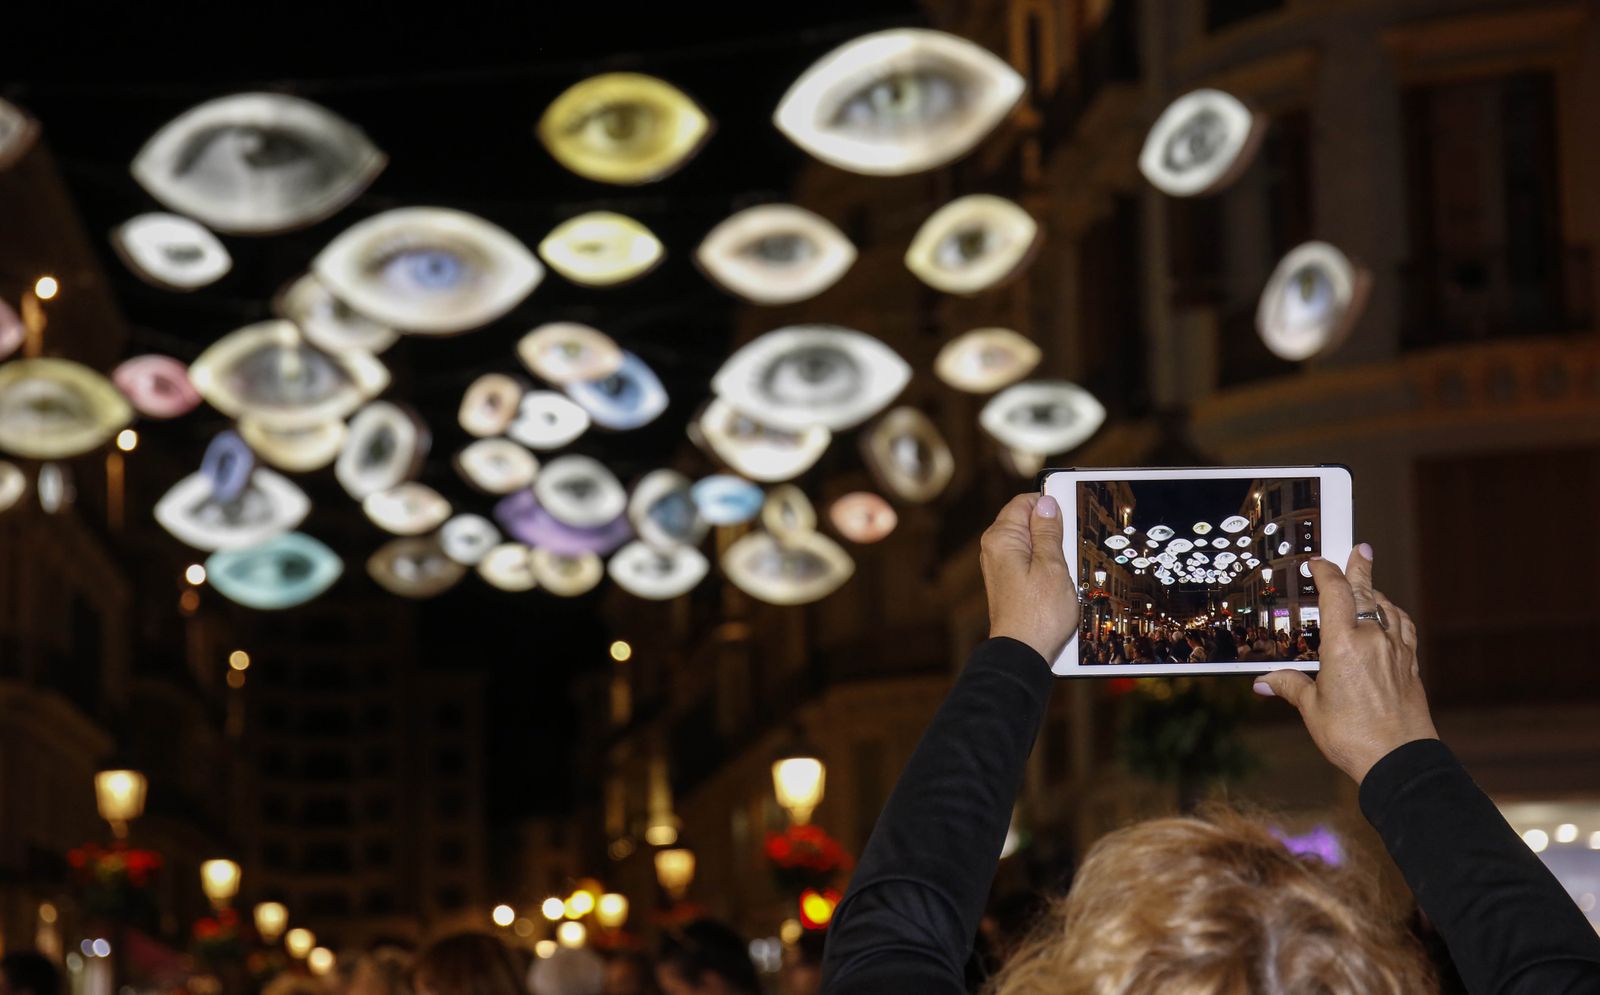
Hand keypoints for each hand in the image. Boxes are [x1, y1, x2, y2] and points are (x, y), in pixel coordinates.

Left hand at [980, 493, 1078, 661]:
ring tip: (1065, 571)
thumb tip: (1046, 503)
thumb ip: (1048, 531)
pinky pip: (1030, 562)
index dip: (1049, 505)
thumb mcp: (1052, 566)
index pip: (1024, 502)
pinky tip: (1059, 582)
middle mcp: (995, 549)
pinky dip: (1046, 565)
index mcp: (1001, 538)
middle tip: (1071, 549)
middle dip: (1052, 530)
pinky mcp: (1009, 582)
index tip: (1070, 517)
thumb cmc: (1039, 614)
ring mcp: (1000, 566)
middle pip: (1027, 522)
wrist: (1023, 653)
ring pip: (1031, 543)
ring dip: (1052, 551)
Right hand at [1255, 545, 1438, 783]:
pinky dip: (1394, 615)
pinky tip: (1391, 618)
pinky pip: (1403, 628)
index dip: (1326, 572)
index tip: (1317, 562)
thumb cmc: (1352, 735)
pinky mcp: (1410, 665)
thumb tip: (1263, 682)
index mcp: (1343, 644)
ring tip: (1368, 583)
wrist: (1399, 759)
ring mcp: (1395, 650)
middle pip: (1367, 591)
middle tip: (1361, 548)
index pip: (1335, 592)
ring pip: (1387, 608)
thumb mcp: (1312, 709)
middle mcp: (1373, 639)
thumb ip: (1290, 686)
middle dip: (1360, 568)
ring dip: (1376, 592)